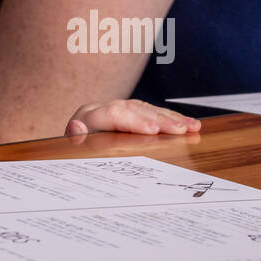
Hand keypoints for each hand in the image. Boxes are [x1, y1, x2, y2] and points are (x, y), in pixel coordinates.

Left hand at [64, 99, 200, 136]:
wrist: (73, 143)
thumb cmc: (73, 151)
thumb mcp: (69, 149)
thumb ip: (74, 139)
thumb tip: (76, 126)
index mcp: (89, 115)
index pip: (115, 114)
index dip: (135, 121)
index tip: (153, 130)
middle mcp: (106, 108)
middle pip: (136, 110)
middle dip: (160, 119)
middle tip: (180, 130)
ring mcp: (120, 110)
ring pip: (148, 109)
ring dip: (172, 118)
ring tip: (192, 127)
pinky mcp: (132, 115)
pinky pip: (153, 113)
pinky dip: (172, 119)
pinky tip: (189, 124)